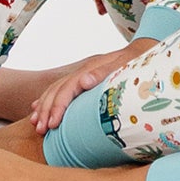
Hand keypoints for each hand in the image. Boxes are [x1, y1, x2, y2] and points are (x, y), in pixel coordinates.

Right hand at [31, 39, 157, 133]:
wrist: (143, 50)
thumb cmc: (136, 61)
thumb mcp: (123, 65)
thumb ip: (103, 72)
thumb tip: (83, 80)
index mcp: (90, 69)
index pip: (67, 89)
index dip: (58, 107)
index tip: (52, 124)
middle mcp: (83, 71)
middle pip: (57, 91)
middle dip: (46, 111)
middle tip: (41, 130)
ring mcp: (82, 74)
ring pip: (55, 90)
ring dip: (43, 107)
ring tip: (36, 123)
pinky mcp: (83, 78)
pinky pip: (59, 88)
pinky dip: (46, 99)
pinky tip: (38, 108)